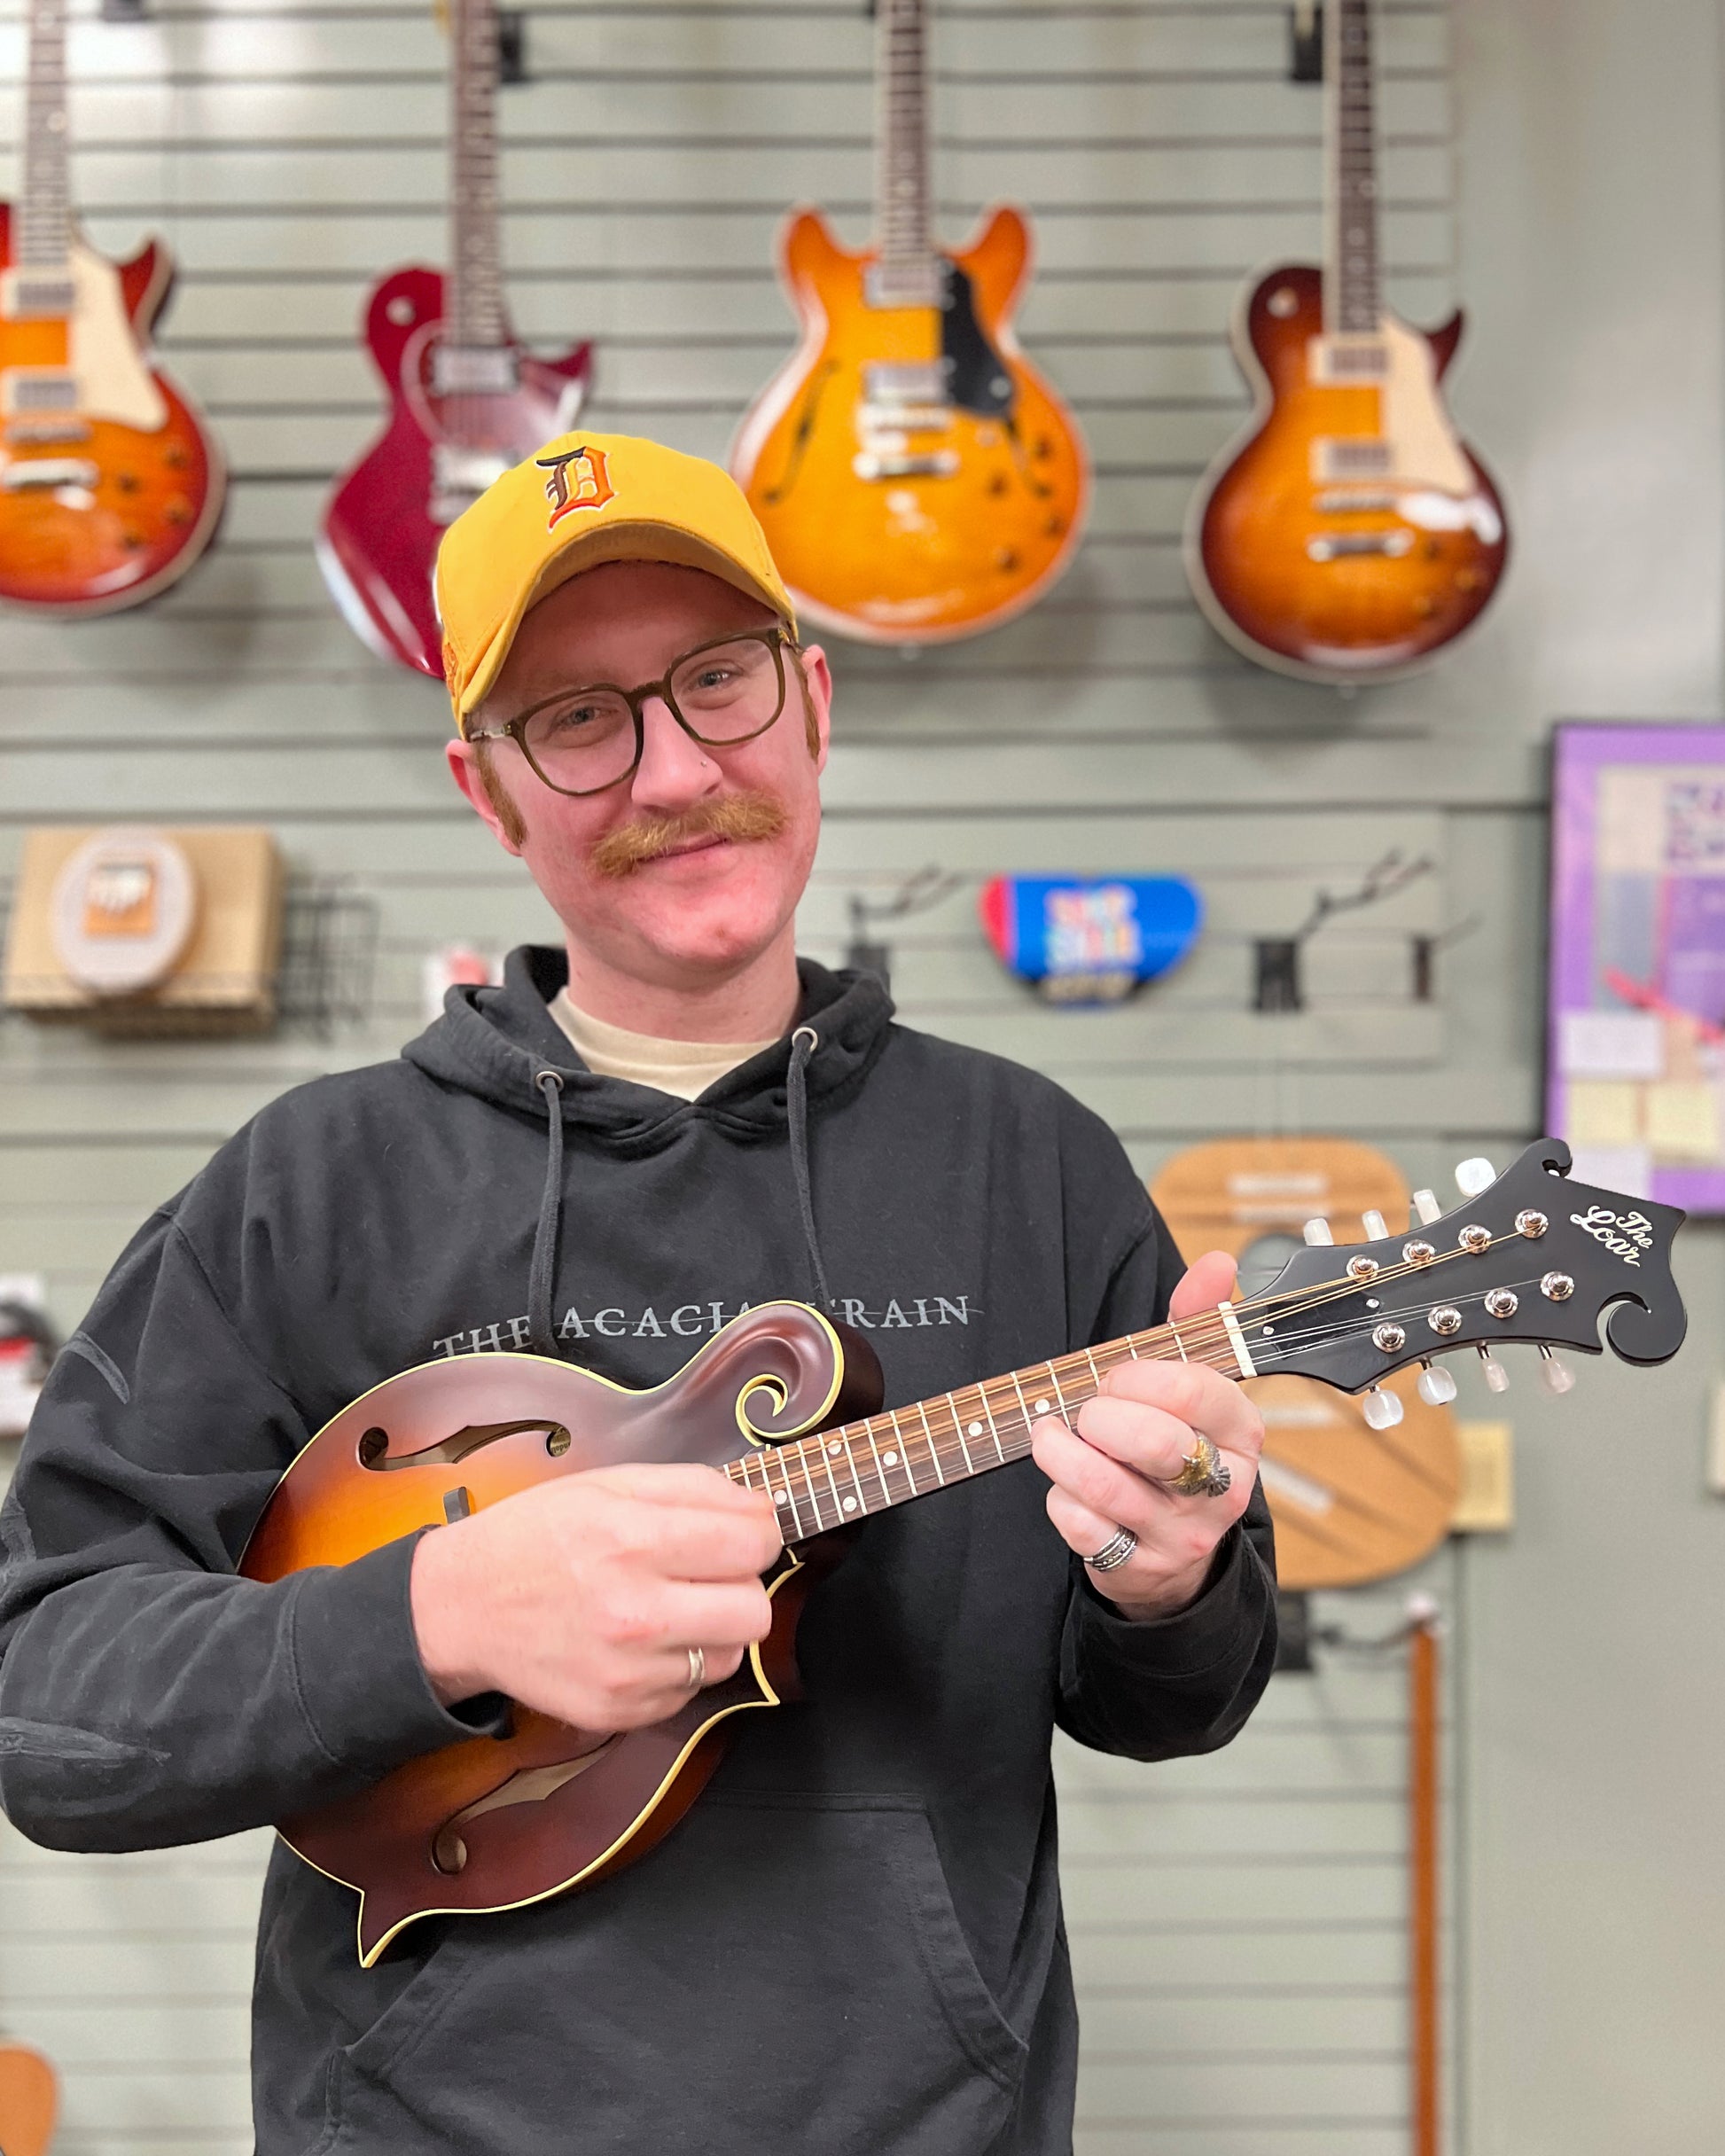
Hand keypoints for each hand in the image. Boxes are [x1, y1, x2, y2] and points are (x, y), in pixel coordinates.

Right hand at [409, 1462, 783, 1730]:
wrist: (460, 1608)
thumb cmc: (536, 1536)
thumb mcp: (608, 1484)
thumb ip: (695, 1488)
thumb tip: (764, 1509)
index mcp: (633, 1540)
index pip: (753, 1545)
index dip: (758, 1534)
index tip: (741, 1534)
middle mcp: (633, 1613)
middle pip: (756, 1611)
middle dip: (742, 1586)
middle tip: (706, 1574)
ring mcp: (627, 1672)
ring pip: (731, 1656)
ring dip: (713, 1631)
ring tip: (668, 1607)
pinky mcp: (618, 1713)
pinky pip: (689, 1691)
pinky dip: (677, 1666)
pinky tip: (640, 1642)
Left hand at [1030, 1251, 1263, 1619]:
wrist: (1175, 1550)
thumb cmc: (1174, 1446)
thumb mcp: (1192, 1384)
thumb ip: (1199, 1321)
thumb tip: (1219, 1261)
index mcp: (1243, 1433)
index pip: (1194, 1389)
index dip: (1137, 1375)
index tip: (1114, 1377)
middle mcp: (1222, 1488)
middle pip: (1152, 1441)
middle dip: (1099, 1415)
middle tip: (1085, 1410)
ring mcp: (1182, 1533)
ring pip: (1105, 1485)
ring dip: (1060, 1452)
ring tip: (1051, 1435)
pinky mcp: (1138, 1567)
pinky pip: (1081, 1526)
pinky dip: (1059, 1498)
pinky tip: (1065, 1486)